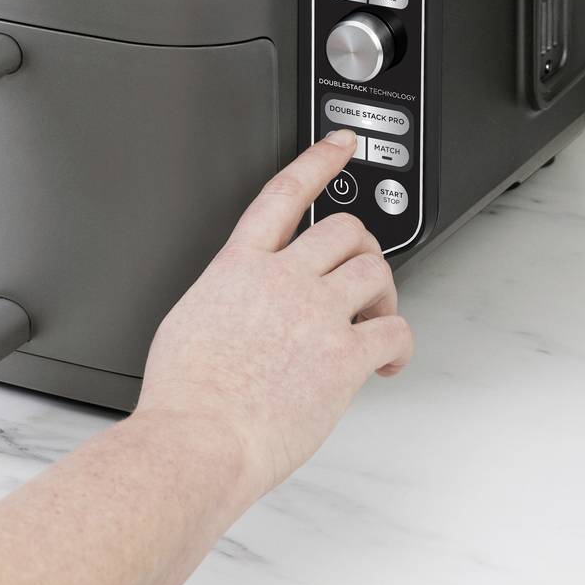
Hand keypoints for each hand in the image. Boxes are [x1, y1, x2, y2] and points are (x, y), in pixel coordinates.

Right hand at [130, 131, 411, 509]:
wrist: (198, 440)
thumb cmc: (184, 399)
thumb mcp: (189, 321)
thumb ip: (225, 299)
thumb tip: (238, 308)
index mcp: (238, 267)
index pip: (284, 195)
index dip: (317, 162)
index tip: (339, 145)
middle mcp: (282, 279)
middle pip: (344, 231)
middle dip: (361, 249)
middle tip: (361, 279)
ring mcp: (316, 313)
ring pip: (375, 271)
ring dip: (384, 293)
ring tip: (374, 321)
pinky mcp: (344, 355)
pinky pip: (395, 331)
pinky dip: (400, 346)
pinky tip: (387, 363)